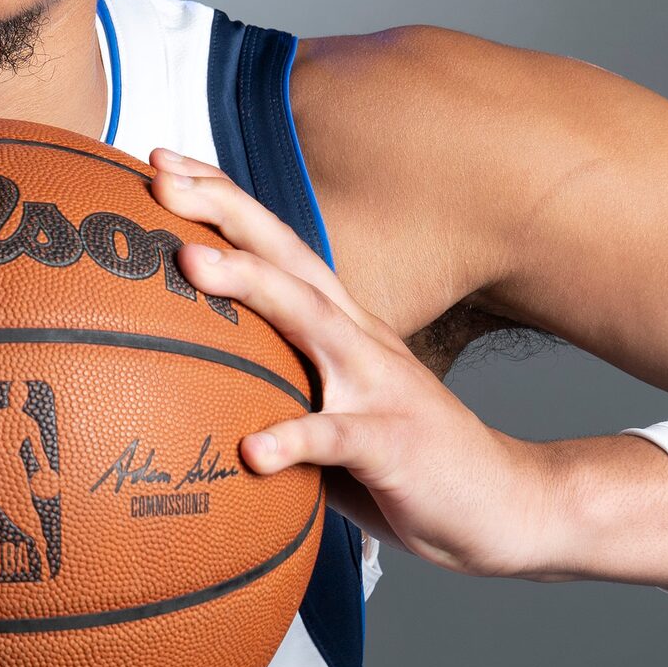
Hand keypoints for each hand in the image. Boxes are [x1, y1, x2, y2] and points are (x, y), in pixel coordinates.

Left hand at [148, 149, 566, 579]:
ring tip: (190, 263)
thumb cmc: (402, 462)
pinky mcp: (394, 444)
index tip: (161, 162)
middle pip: (287, 258)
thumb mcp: (329, 413)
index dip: (223, 201)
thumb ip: (272, 391)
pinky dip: (295, 438)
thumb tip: (187, 392)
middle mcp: (358, 339)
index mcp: (341, 326)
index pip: (276, 248)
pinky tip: (253, 450)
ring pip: (311, 320)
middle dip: (225, 210)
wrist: (507, 504)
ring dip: (250, 285)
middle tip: (161, 176)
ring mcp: (379, 386)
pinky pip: (339, 438)